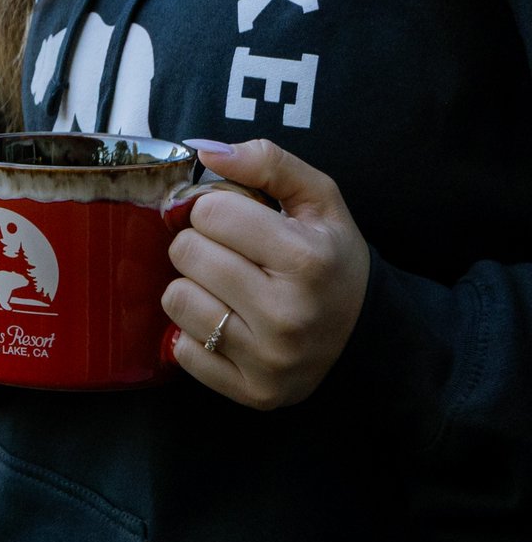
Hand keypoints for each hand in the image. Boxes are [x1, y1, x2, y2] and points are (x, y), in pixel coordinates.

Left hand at [162, 138, 369, 409]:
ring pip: (176, 300)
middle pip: (186, 253)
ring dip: (191, 287)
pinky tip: (226, 323)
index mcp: (307, 258)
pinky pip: (181, 349)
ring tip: (224, 288)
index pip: (210, 212)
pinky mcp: (252, 391)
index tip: (234, 221)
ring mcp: (269, 358)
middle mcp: (288, 312)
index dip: (214, 209)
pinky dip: (193, 332)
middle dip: (199, 245)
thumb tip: (205, 150)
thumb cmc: (331, 259)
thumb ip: (268, 163)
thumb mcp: (320, 200)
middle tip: (227, 254)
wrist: (366, 336)